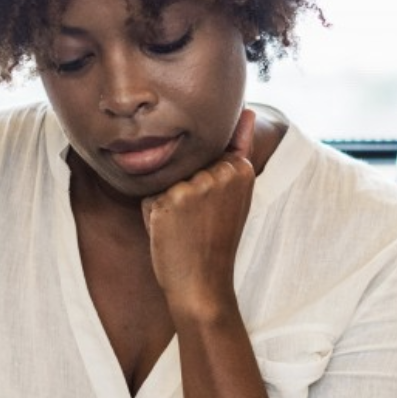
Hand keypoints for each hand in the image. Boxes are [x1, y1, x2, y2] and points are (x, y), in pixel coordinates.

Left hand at [141, 108, 256, 322]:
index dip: (203, 187)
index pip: (205, 156)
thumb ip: (239, 149)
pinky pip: (148, 195)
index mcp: (241, 168)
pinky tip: (169, 232)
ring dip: (167, 201)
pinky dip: (152, 214)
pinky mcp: (170, 199)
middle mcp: (220, 172)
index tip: (213, 212)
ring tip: (184, 227)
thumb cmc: (215, 241)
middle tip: (198, 221)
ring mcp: (196, 185)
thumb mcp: (235, 194)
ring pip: (166, 180)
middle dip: (183, 189)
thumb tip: (248, 112)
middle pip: (185, 166)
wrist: (203, 285)